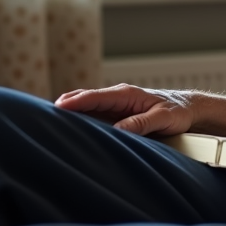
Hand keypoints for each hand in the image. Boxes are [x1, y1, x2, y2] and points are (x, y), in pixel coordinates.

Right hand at [55, 84, 195, 135]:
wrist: (186, 109)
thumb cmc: (177, 112)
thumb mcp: (164, 118)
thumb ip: (142, 123)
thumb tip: (119, 131)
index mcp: (126, 94)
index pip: (94, 96)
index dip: (74, 102)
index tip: (56, 107)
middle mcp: (116, 97)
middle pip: (83, 99)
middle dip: (63, 106)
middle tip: (39, 117)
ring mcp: (114, 106)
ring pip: (85, 107)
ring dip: (68, 114)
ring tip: (45, 124)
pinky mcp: (115, 115)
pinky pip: (92, 116)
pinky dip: (78, 120)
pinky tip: (66, 130)